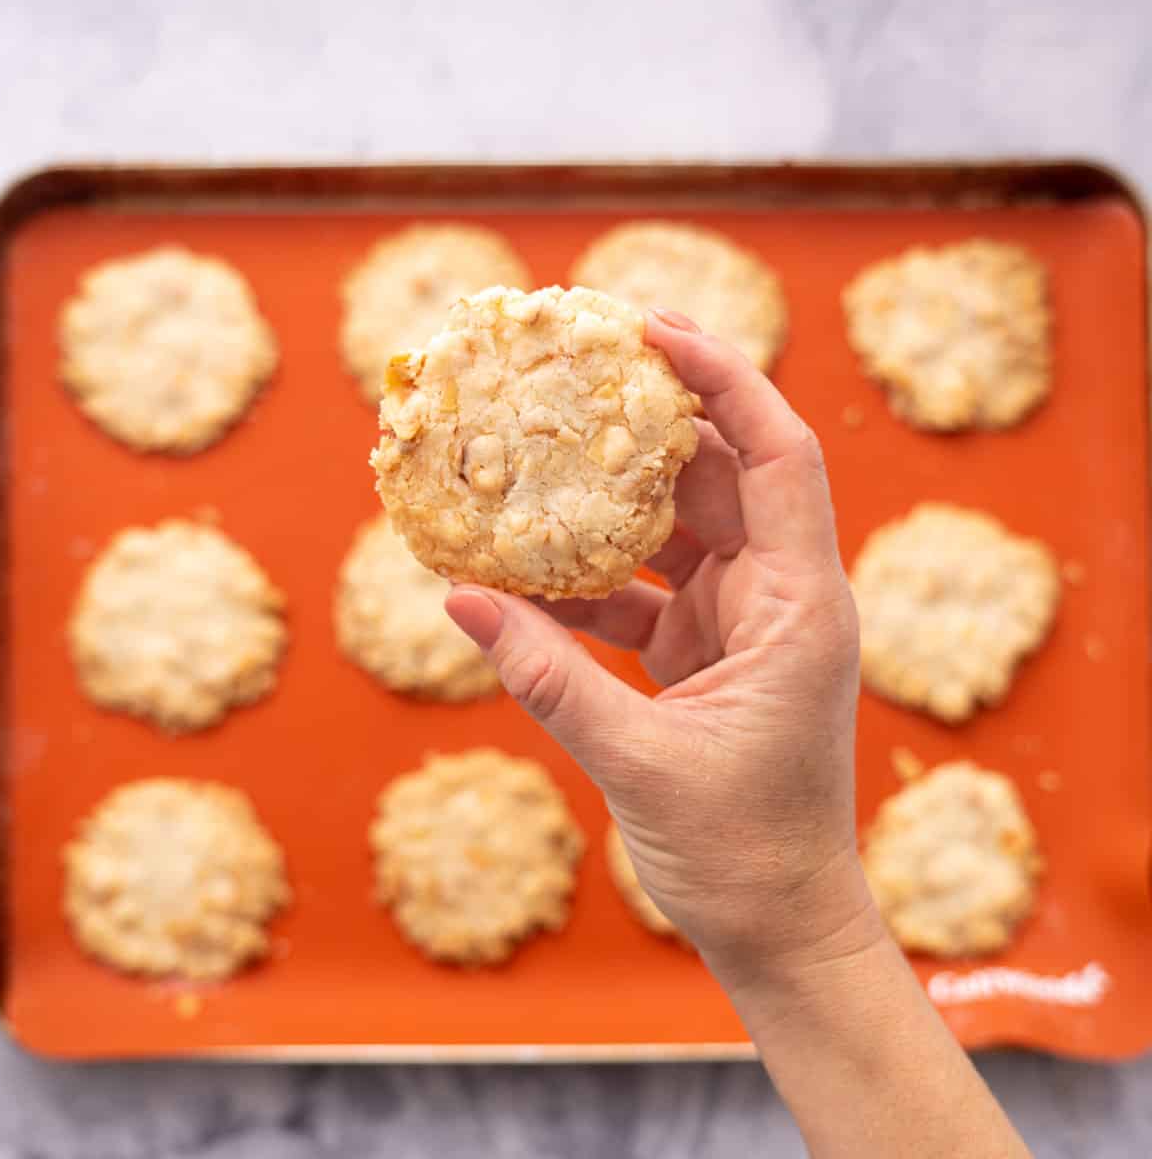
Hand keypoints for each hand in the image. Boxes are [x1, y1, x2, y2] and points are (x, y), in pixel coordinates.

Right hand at [446, 309, 879, 996]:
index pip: (777, 453)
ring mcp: (743, 624)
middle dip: (649, 421)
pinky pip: (644, 594)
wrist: (782, 928)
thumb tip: (459, 599)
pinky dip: (589, 585)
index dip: (723, 378)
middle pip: (719, 475)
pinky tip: (521, 581)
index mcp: (798, 605)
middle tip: (572, 371)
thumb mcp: (637, 760)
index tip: (648, 329)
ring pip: (676, 531)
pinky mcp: (708, 655)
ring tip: (534, 461)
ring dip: (608, 506)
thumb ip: (547, 678)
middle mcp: (779, 598)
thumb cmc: (742, 855)